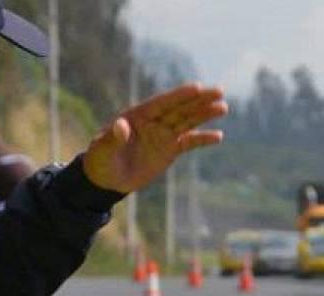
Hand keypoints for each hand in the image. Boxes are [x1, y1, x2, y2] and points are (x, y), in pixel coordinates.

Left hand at [84, 83, 228, 193]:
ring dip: (205, 114)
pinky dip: (202, 139)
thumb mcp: (102, 150)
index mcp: (137, 116)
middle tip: (220, 90)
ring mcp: (162, 135)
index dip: (179, 95)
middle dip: (199, 100)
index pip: (162, 103)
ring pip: (188, 122)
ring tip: (223, 107)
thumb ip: (112, 138)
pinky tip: (218, 136)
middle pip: (180, 109)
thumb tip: (121, 126)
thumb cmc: (99, 161)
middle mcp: (153, 122)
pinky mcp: (169, 150)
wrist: (105, 180)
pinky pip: (189, 143)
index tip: (197, 87)